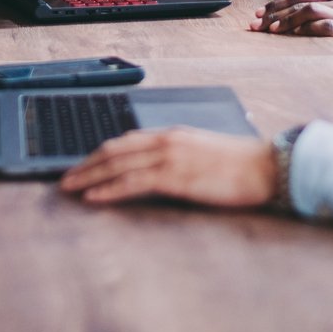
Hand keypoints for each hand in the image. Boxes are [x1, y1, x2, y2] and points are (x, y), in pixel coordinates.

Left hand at [59, 128, 277, 208]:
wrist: (268, 167)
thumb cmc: (242, 166)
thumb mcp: (205, 155)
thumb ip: (180, 158)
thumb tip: (161, 173)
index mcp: (173, 134)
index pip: (125, 141)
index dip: (99, 154)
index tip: (82, 165)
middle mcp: (166, 141)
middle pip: (114, 150)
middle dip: (85, 164)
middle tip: (64, 179)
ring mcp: (170, 157)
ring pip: (117, 165)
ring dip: (88, 176)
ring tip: (68, 188)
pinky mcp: (176, 177)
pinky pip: (133, 182)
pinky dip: (108, 189)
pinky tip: (92, 197)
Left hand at [253, 0, 332, 42]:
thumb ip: (320, 19)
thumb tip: (288, 23)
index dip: (276, 5)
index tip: (258, 15)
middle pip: (300, 1)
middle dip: (275, 13)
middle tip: (256, 24)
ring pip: (309, 10)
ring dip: (287, 20)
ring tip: (271, 30)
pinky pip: (324, 26)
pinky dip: (305, 30)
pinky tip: (293, 37)